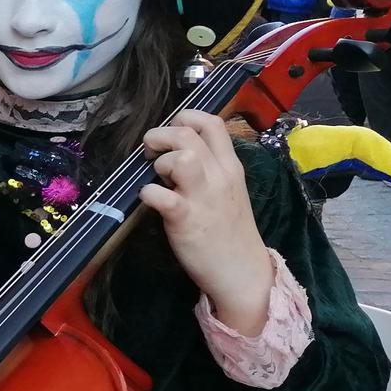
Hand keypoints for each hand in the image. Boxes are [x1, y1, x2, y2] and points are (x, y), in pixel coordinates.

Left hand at [139, 111, 273, 333]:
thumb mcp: (226, 191)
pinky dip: (148, 193)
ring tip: (158, 179)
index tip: (171, 137)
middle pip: (188, 133)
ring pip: (182, 157)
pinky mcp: (187, 220)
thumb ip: (207, 169)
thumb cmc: (229, 231)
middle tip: (152, 155)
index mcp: (230, 166)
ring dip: (160, 162)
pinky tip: (150, 200)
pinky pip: (162, 196)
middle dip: (160, 136)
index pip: (212, 123)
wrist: (242, 271)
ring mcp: (204, 197)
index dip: (184, 119)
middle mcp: (219, 176)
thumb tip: (175, 153)